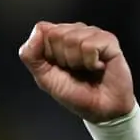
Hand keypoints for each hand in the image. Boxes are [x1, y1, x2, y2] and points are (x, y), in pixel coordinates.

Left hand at [18, 22, 135, 122]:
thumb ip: (31, 55)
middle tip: (73, 70)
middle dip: (61, 58)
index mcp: (58, 38)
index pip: (42, 29)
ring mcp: (93, 34)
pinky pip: (89, 45)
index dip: (46, 53)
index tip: (57, 67)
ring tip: (86, 69)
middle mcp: (76, 31)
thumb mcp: (44, 77)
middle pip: (56, 33)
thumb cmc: (75, 93)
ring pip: (72, 39)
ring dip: (76, 62)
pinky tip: (97, 67)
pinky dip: (90, 63)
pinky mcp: (109, 40)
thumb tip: (37, 30)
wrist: (100, 109)